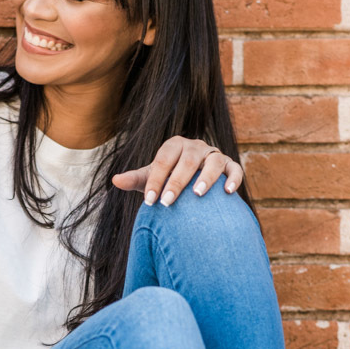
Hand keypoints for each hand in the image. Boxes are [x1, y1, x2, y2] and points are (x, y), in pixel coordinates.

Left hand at [112, 137, 242, 206]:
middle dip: (176, 181)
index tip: (149, 201)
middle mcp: (196, 147)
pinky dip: (233, 179)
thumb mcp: (152, 178)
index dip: (156, 179)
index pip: (164, 159)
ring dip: (206, 177)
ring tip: (197, 194)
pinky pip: (235, 169)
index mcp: (174, 145)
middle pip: (188, 160)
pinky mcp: (230, 166)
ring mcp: (214, 155)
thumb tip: (114, 181)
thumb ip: (136, 180)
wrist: (192, 184)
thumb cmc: (168, 180)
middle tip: (167, 203)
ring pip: (214, 161)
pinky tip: (227, 193)